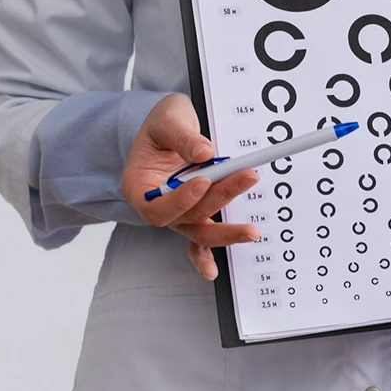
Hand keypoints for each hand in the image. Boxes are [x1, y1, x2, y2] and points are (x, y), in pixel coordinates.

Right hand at [121, 93, 260, 279]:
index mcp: (139, 186)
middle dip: (218, 201)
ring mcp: (179, 213)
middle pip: (186, 217)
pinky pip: (199, 240)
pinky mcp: (195, 215)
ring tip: (251, 230)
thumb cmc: (163, 124)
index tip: (203, 180)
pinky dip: (204, 256)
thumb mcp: (168, 119)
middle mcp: (157, 205)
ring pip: (200, 229)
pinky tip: (213, 271)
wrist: (171, 126)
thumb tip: (206, 153)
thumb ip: (183, 137)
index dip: (180, 198)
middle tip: (246, 179)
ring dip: (226, 231)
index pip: (157, 206)